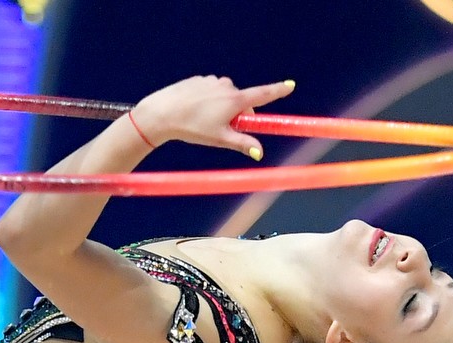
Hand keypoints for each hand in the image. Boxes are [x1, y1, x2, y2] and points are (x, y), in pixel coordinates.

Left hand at [130, 75, 294, 158]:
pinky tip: (194, 111)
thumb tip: (260, 152)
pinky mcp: (198, 80)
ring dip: (222, 108)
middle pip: (242, 101)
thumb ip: (242, 143)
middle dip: (239, 115)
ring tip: (204, 122)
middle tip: (224, 130)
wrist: (162, 113)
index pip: (263, 94)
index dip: (278, 90)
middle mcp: (226, 86)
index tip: (290, 85)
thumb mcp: (220, 139)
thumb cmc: (192, 128)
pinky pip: (210, 92)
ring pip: (225, 97)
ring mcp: (211, 81)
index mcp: (235, 99)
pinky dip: (208, 101)